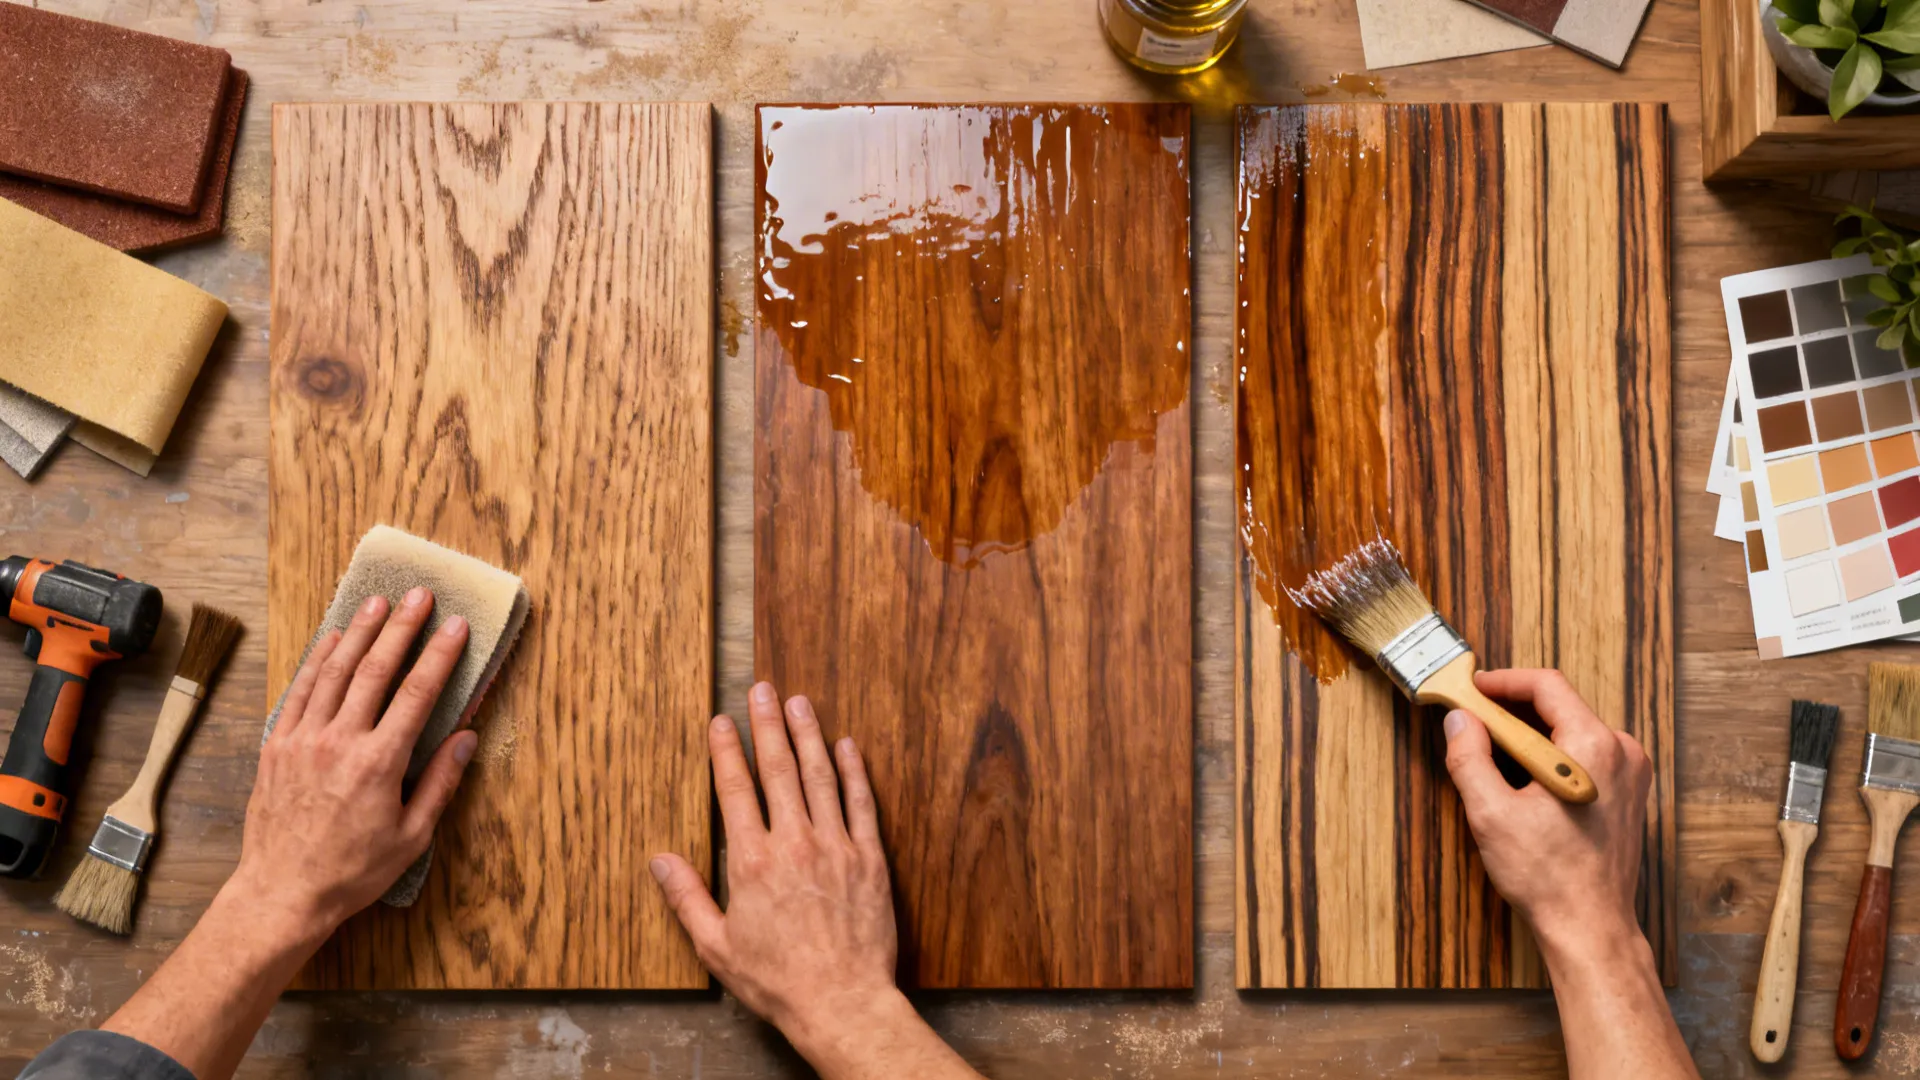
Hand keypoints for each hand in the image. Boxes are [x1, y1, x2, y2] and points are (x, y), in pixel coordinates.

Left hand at [233, 589, 476, 940]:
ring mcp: (303, 739)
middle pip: (375, 669)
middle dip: (401, 628)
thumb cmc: (353, 870)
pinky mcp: (278, 746)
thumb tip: (467, 738)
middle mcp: (339, 741)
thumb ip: (440, 782)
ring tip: (377, 604)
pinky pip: (299, 691)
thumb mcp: (411, 836)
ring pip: (334, 672)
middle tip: (419, 596)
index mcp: (379, 763)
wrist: (282, 892)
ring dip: (359, 633)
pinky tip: (332, 639)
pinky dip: (317, 661)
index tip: (457, 626)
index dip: (440, 655)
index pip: (417, 694)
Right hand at [650, 682, 903, 1054]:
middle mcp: (794, 844)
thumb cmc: (776, 980)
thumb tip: (660, 860)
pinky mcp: (870, 859)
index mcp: (752, 862)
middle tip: (762, 689)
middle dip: (768, 726)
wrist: (841, 1001)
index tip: (722, 721)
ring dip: (808, 736)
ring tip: (799, 702)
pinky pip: (861, 804)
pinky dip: (854, 771)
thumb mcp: (716, 946)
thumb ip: (687, 898)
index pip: (736, 791)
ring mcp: (836, 847)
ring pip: (820, 777)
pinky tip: (848, 745)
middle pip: (778, 770)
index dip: (727, 752)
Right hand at [1442, 668, 1652, 956]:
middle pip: (1560, 707)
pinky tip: (1524, 782)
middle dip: (1512, 711)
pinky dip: (1551, 756)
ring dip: (1531, 736)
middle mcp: (1621, 752)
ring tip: (1495, 757)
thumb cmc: (1549, 877)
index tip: (1474, 691)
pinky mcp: (1629, 794)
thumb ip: (1469, 757)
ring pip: (1571, 731)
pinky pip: (1586, 756)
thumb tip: (1459, 721)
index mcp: (1593, 746)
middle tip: (1474, 724)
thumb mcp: (1491, 813)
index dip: (1503, 682)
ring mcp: (1630, 774)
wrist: (1590, 927)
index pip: (1547, 686)